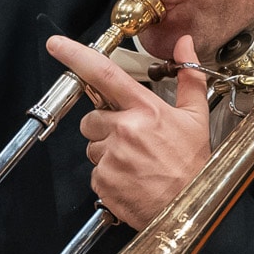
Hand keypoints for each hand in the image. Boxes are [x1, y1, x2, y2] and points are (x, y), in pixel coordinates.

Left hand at [59, 32, 209, 228]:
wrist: (190, 209)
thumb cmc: (193, 166)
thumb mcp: (196, 117)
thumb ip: (188, 76)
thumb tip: (185, 45)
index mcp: (146, 110)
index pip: (104, 74)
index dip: (76, 56)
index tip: (56, 45)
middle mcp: (126, 130)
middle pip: (91, 119)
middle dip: (104, 128)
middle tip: (132, 142)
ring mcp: (112, 157)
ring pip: (92, 147)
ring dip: (106, 153)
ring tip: (135, 163)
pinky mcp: (103, 181)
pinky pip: (95, 172)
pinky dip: (108, 176)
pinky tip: (131, 179)